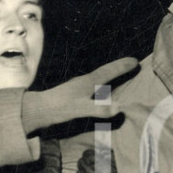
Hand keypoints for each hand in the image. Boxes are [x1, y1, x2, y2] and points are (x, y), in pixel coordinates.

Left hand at [21, 57, 138, 133]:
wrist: (36, 111)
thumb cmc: (59, 108)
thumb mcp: (81, 109)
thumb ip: (100, 109)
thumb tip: (120, 108)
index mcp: (88, 82)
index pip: (109, 72)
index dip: (123, 67)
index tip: (136, 61)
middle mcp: (84, 82)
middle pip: (105, 72)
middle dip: (119, 68)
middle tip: (132, 63)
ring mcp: (78, 88)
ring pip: (99, 78)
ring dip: (111, 75)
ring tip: (120, 74)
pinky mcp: (73, 95)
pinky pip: (94, 86)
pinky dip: (103, 85)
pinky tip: (101, 91)